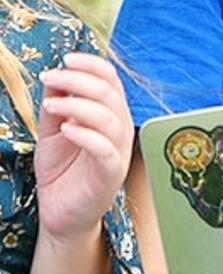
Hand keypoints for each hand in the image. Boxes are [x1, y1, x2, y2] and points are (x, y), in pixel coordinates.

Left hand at [34, 52, 133, 241]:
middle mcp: (120, 126)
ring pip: (109, 117)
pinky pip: (104, 149)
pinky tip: (66, 130)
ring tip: (52, 105)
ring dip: (79, 105)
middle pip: (109, 93)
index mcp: (111, 111)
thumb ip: (57, 104)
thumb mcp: (52, 130)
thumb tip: (54, 77)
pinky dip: (86, 135)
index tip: (66, 60)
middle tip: (51, 77)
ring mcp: (118, 150)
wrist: (62, 213)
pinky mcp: (111, 173)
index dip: (92, 64)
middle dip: (79, 81)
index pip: (111, 78)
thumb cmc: (61, 169)